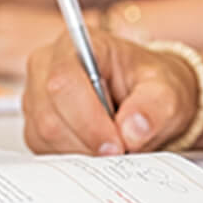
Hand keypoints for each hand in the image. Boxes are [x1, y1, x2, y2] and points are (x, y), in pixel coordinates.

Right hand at [23, 31, 197, 155]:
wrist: (150, 100)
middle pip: (50, 115)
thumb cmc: (153, 86)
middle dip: (88, 141)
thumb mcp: (167, 92)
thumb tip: (133, 130)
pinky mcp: (35, 125)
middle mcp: (48, 67)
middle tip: (122, 150)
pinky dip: (73, 158)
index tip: (117, 144)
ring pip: (44, 137)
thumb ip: (154, 106)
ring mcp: (37, 97)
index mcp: (77, 45)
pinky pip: (44, 150)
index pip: (64, 80)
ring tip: (114, 143)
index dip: (87, 118)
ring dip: (82, 151)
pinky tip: (97, 148)